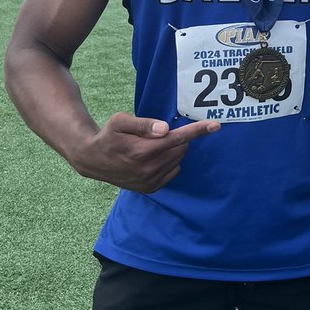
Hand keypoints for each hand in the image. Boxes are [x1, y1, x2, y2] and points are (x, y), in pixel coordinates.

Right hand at [72, 112, 219, 192]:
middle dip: (175, 138)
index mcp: (143, 150)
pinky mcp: (150, 188)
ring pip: (178, 160)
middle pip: (181, 147)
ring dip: (172, 150)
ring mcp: (150, 181)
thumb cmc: (108, 136)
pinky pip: (173, 172)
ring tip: (149, 147)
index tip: (216, 125)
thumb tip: (165, 129)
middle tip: (155, 135)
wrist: (93, 160)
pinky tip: (152, 159)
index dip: (198, 130)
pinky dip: (169, 163)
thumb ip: (143, 124)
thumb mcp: (120, 121)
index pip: (178, 138)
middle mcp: (149, 168)